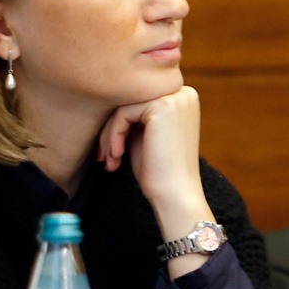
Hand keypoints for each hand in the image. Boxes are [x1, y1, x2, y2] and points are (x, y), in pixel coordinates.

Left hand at [96, 86, 211, 236]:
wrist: (176, 196)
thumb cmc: (160, 172)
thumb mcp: (146, 136)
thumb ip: (134, 116)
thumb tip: (105, 102)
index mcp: (182, 99)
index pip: (138, 102)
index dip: (119, 126)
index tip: (109, 152)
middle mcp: (182, 92)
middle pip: (130, 102)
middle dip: (112, 130)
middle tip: (105, 158)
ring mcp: (174, 97)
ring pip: (124, 107)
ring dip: (110, 136)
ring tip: (111, 161)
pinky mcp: (163, 106)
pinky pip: (123, 114)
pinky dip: (113, 136)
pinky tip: (118, 157)